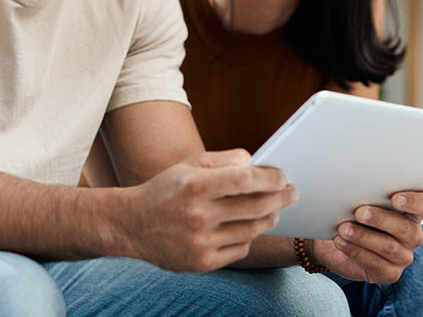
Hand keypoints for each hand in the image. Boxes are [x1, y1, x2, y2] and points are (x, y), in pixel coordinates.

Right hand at [122, 149, 297, 272]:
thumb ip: (223, 160)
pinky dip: (248, 237)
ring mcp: (200, 242)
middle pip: (255, 206)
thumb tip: (255, 162)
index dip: (270, 178)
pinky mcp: (201, 263)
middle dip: (280, 198)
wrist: (131, 226)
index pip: (245, 180)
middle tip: (292, 193)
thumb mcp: (188, 166)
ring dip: (269, 218)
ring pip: (252, 230)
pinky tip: (248, 228)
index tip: (283, 176)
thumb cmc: (165, 190)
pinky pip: (239, 249)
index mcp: (195, 186)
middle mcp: (198, 215)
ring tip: (274, 210)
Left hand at [309, 190, 422, 282]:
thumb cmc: (351, 208)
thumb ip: (373, 183)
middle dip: (381, 219)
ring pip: (389, 246)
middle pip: (406, 227)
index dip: (415, 201)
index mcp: (413, 209)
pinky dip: (356, 251)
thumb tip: (367, 162)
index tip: (394, 198)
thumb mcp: (361, 193)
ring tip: (343, 228)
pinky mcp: (390, 272)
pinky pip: (376, 264)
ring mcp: (403, 254)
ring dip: (363, 236)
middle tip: (359, 212)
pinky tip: (341, 242)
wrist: (333, 235)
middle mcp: (412, 232)